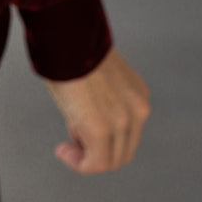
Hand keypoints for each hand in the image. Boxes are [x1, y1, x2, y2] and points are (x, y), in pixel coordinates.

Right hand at [43, 46, 151, 174]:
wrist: (67, 37)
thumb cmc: (73, 51)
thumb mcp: (98, 78)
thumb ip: (102, 100)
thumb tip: (84, 121)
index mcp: (139, 95)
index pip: (127, 132)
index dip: (103, 138)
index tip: (78, 129)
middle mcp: (138, 110)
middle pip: (123, 151)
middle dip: (97, 152)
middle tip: (71, 143)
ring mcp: (123, 121)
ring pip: (110, 161)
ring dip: (86, 159)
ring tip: (66, 147)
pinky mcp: (102, 130)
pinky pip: (96, 163)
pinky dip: (79, 164)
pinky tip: (63, 151)